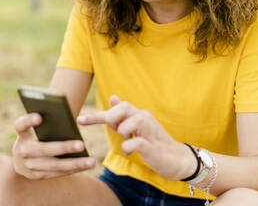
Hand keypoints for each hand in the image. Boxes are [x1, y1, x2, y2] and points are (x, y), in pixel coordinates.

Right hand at [11, 112, 95, 179]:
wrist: (19, 159)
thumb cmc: (35, 136)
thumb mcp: (36, 128)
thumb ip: (47, 123)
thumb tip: (68, 120)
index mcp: (22, 133)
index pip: (21, 125)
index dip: (29, 120)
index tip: (39, 116)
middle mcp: (22, 150)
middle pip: (42, 149)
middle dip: (63, 147)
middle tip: (82, 144)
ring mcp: (28, 165)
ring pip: (53, 165)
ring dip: (74, 163)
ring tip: (92, 161)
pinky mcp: (36, 176)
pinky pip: (57, 173)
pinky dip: (73, 169)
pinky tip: (86, 165)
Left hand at [77, 95, 194, 180]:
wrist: (178, 160)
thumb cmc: (154, 144)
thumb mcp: (138, 128)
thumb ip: (125, 115)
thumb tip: (113, 97)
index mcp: (139, 114)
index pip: (117, 107)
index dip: (97, 115)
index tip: (79, 121)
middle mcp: (144, 117)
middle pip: (121, 109)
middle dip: (112, 120)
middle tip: (116, 131)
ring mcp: (149, 130)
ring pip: (125, 125)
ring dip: (123, 135)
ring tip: (131, 141)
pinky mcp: (151, 145)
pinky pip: (132, 142)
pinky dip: (128, 147)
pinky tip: (133, 150)